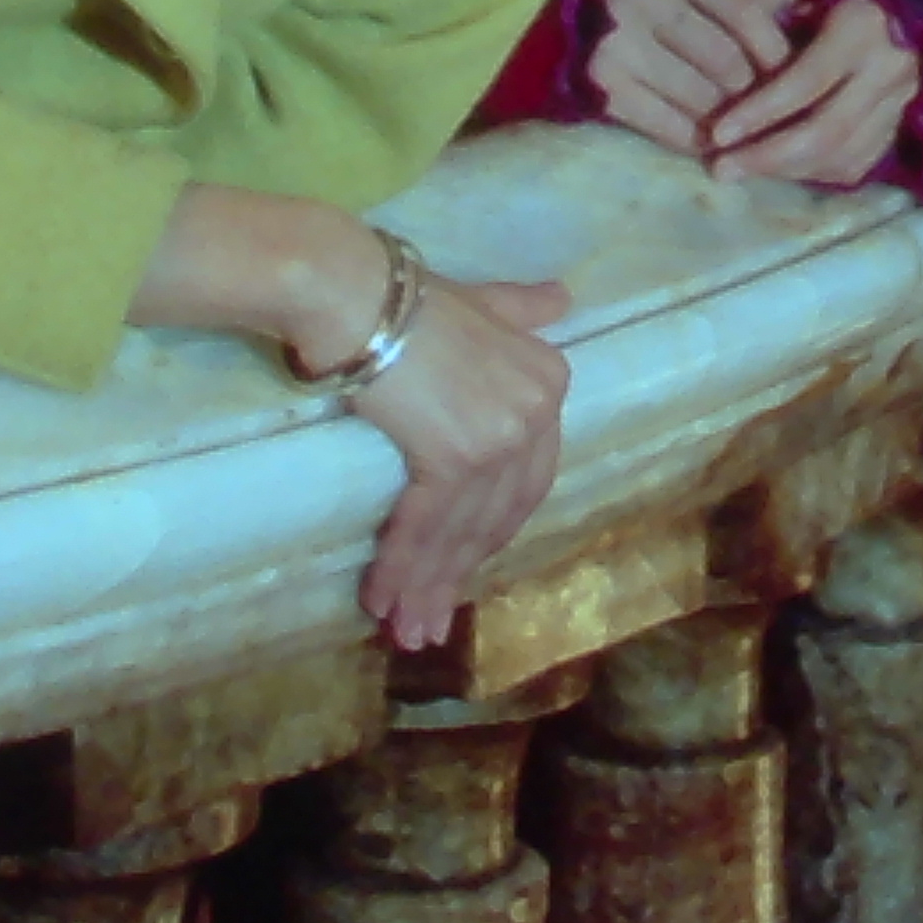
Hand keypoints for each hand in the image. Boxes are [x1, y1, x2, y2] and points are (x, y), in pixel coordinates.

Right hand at [335, 248, 575, 657]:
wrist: (359, 294)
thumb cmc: (412, 296)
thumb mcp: (484, 301)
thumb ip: (522, 309)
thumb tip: (563, 296)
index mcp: (549, 381)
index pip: (524, 482)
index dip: (486, 535)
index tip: (457, 571)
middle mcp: (536, 416)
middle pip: (494, 517)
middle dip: (456, 575)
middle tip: (427, 623)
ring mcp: (499, 439)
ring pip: (459, 530)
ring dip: (426, 585)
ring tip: (404, 628)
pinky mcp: (453, 455)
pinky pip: (426, 524)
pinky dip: (402, 564)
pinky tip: (382, 596)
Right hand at [584, 0, 799, 157]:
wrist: (583, 11)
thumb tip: (806, 10)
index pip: (743, 10)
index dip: (775, 48)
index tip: (792, 72)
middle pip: (724, 60)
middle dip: (756, 90)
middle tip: (776, 109)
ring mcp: (614, 40)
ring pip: (699, 96)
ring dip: (731, 120)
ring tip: (751, 130)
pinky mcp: (600, 83)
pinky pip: (663, 123)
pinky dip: (695, 139)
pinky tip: (713, 143)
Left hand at [702, 0, 922, 193]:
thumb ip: (762, 8)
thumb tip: (716, 49)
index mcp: (863, 27)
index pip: (807, 80)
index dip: (760, 111)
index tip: (716, 134)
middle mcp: (889, 70)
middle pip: (827, 132)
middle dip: (767, 156)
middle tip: (720, 168)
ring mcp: (901, 103)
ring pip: (843, 157)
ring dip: (786, 172)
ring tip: (740, 169)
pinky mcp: (900, 123)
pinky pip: (857, 165)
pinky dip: (814, 173)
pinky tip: (778, 167)